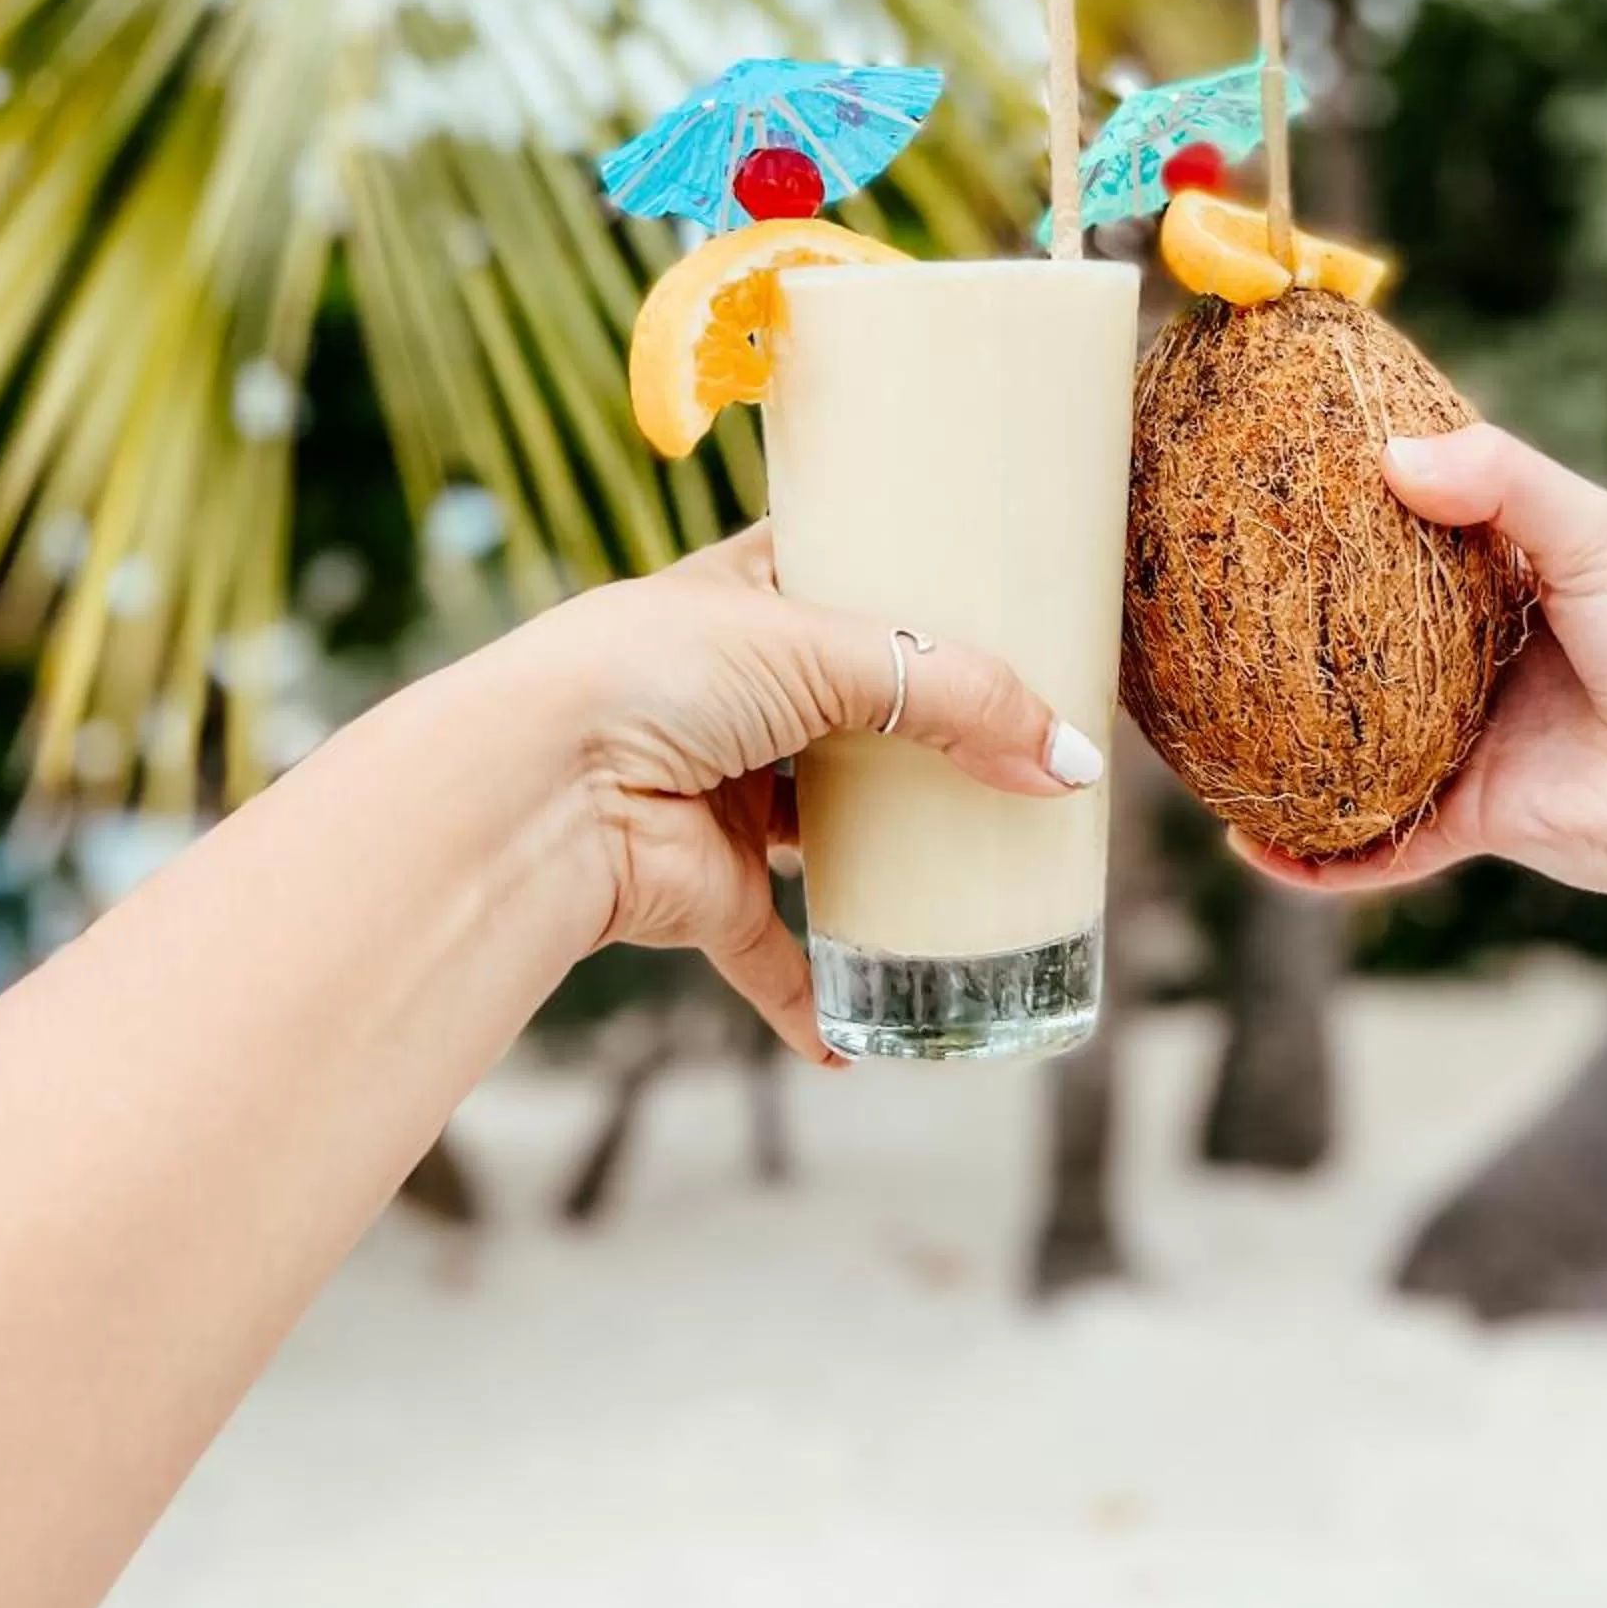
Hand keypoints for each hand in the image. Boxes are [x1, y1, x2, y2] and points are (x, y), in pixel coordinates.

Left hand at [526, 526, 1100, 1062]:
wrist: (537, 793)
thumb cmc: (657, 675)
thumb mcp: (825, 650)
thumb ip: (957, 697)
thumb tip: (1069, 764)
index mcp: (745, 596)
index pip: (837, 571)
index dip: (904, 577)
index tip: (991, 590)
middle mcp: (735, 693)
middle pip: (850, 709)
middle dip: (922, 729)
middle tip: (1020, 736)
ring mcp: (722, 795)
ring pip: (822, 829)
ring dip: (884, 851)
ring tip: (982, 856)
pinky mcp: (709, 891)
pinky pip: (777, 957)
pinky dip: (819, 998)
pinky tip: (869, 1036)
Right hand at [1235, 425, 1606, 907]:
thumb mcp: (1600, 536)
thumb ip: (1506, 484)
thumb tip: (1393, 457)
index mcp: (1493, 583)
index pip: (1389, 539)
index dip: (1325, 516)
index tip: (1252, 481)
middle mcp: (1464, 663)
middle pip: (1348, 644)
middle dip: (1274, 632)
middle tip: (1190, 603)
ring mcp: (1461, 744)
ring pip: (1345, 746)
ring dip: (1276, 744)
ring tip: (1192, 729)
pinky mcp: (1468, 821)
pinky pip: (1373, 845)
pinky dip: (1313, 855)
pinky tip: (1252, 842)